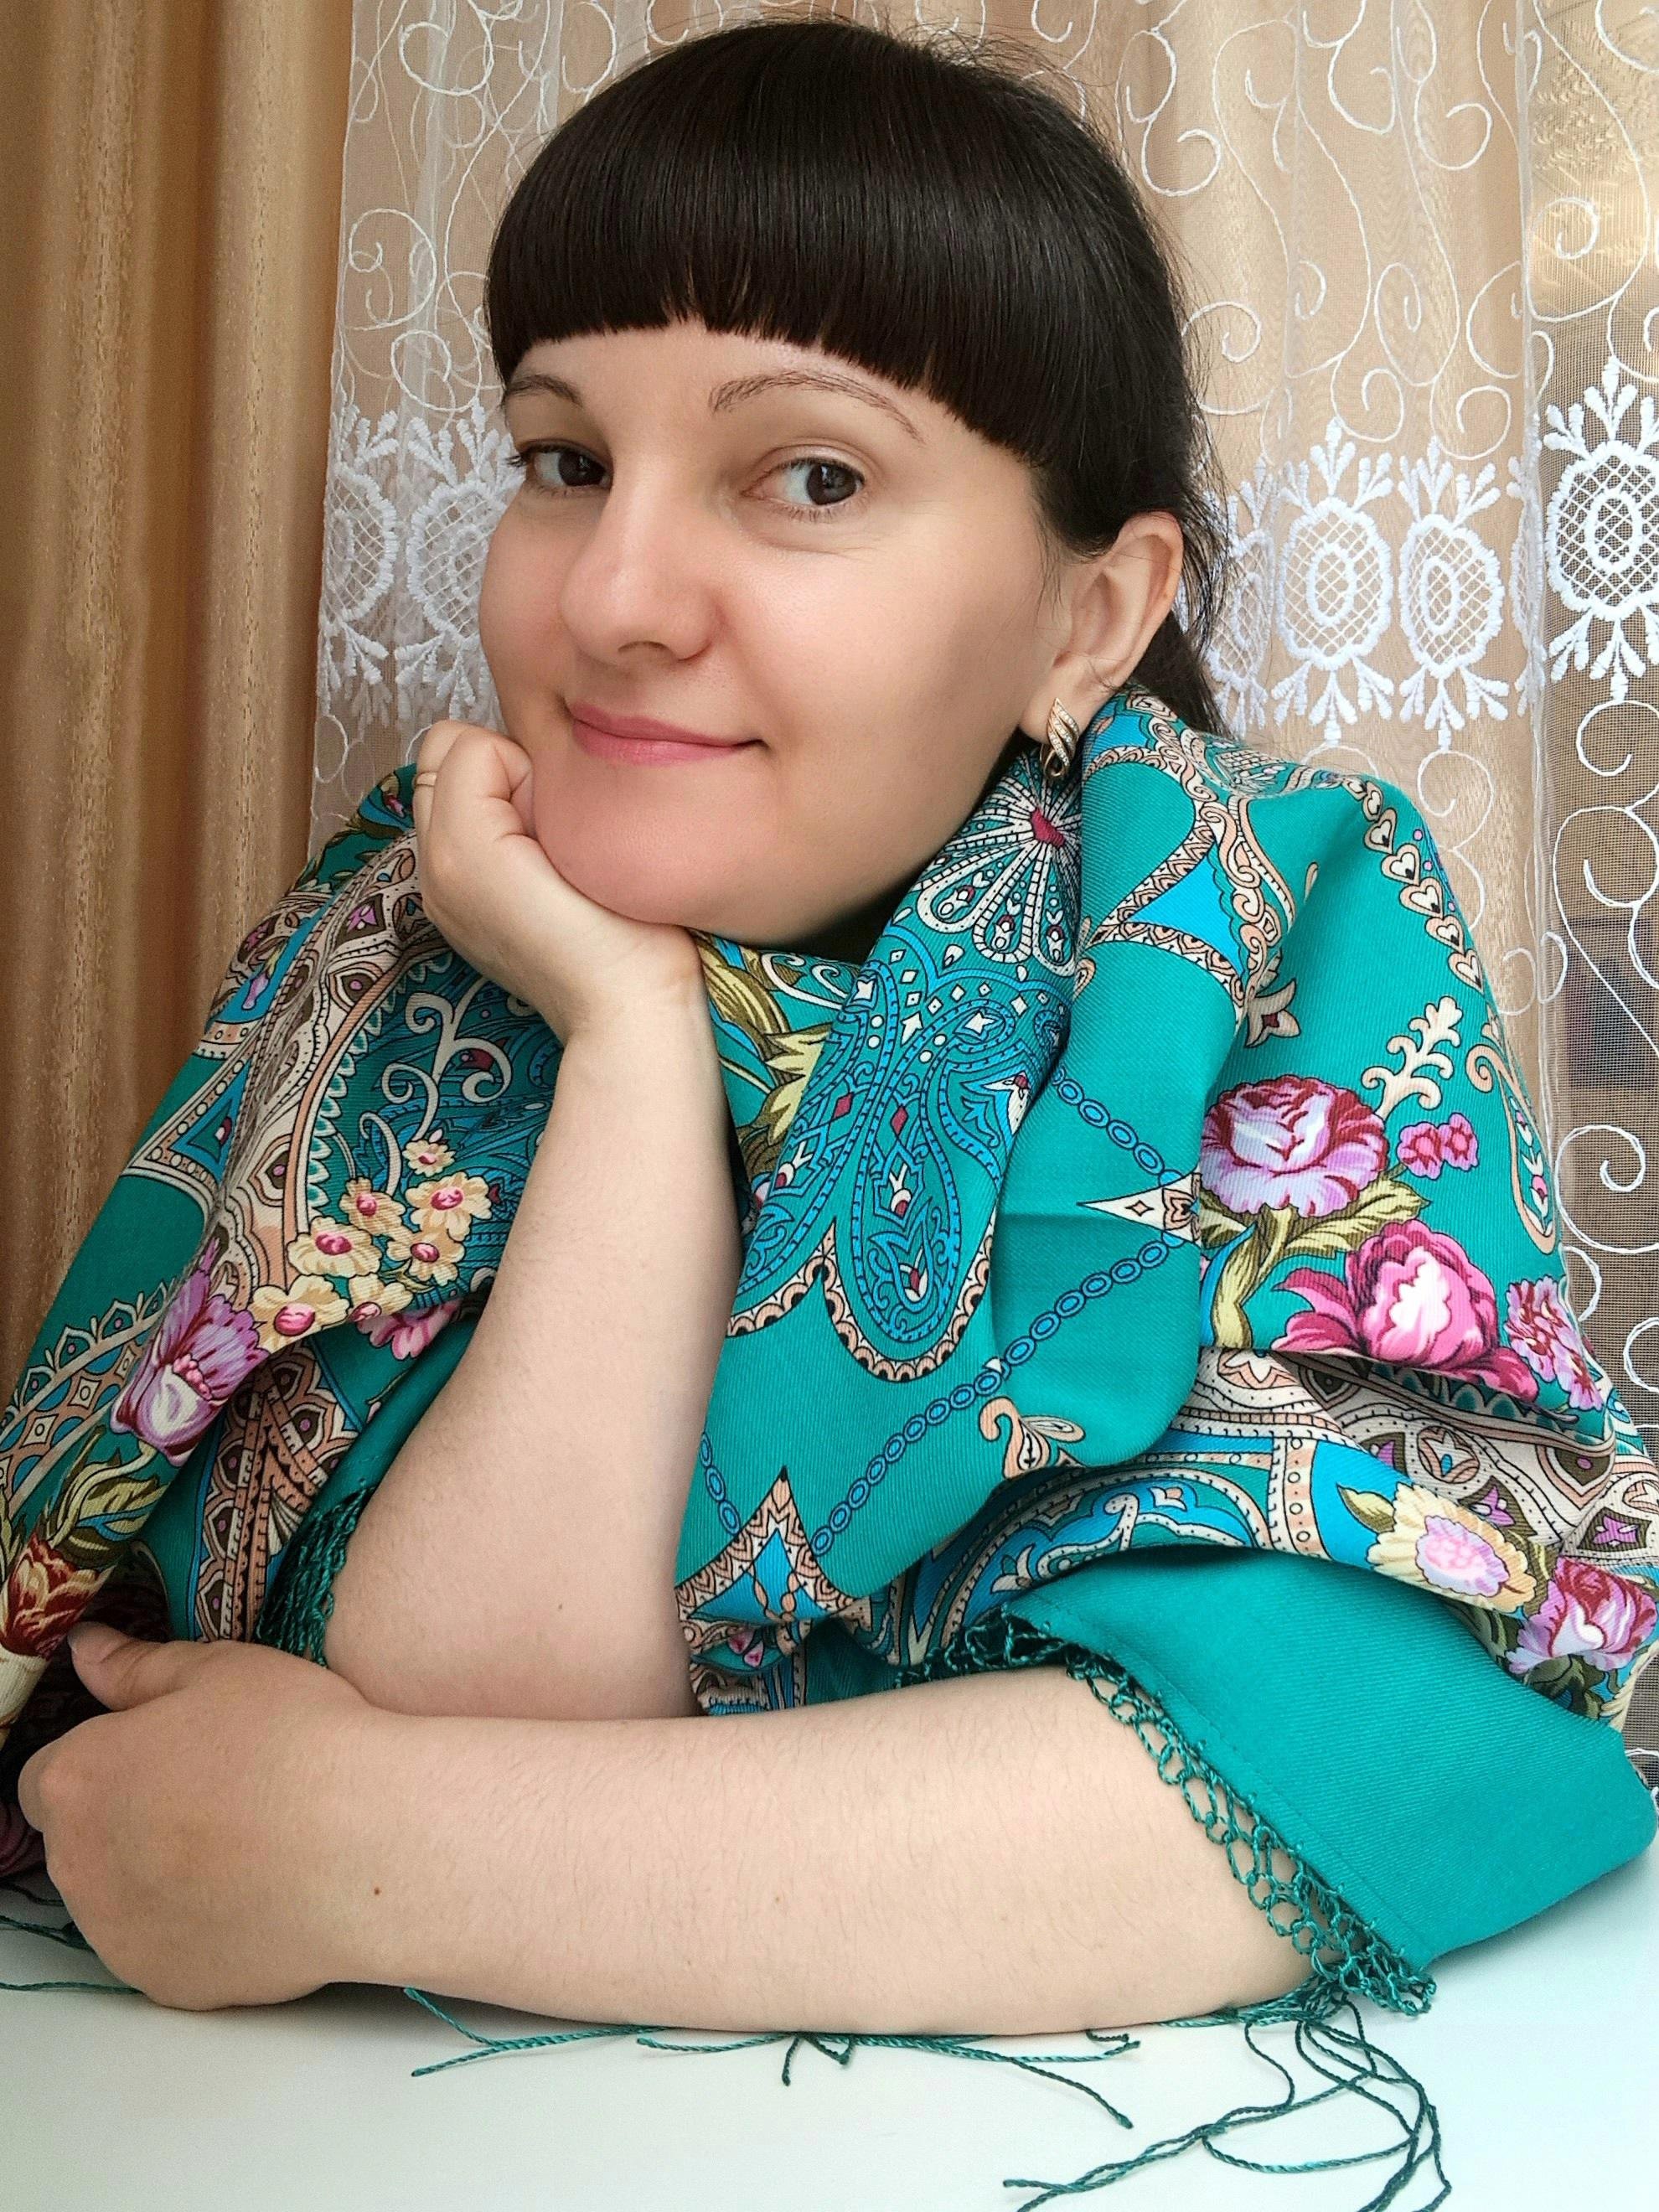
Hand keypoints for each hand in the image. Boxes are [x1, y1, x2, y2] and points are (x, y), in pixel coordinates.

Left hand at [15, 1624, 376, 2009]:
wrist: (369, 1845)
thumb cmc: (295, 1744)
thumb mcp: (220, 1671)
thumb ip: (136, 1668)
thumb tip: (88, 1651)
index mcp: (79, 1781)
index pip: (48, 1779)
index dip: (106, 1762)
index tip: (162, 1755)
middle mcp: (79, 1867)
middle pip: (84, 1840)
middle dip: (130, 1818)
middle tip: (216, 1791)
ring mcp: (119, 1935)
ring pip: (120, 1899)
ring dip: (158, 1874)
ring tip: (247, 1841)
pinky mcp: (167, 1983)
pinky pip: (166, 1947)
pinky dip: (198, 1925)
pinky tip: (259, 1890)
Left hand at [411, 721, 709, 1043]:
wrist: (628, 1011)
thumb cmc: (624, 925)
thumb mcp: (576, 832)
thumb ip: (532, 777)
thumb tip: (527, 768)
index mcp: (457, 846)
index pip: (471, 743)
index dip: (524, 765)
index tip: (557, 814)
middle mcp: (432, 867)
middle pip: (443, 758)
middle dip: (495, 773)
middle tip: (545, 823)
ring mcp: (441, 894)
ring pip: (449, 793)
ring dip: (492, 801)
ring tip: (542, 846)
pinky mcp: (458, 912)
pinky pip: (456, 834)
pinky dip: (489, 834)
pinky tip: (534, 869)